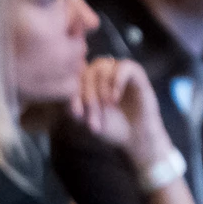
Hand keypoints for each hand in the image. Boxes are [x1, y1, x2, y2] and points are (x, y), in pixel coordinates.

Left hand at [69, 57, 174, 171]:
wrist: (136, 137)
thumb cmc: (112, 127)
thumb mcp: (87, 119)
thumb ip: (74, 107)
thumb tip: (66, 97)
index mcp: (90, 79)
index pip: (75, 76)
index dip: (74, 93)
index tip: (77, 114)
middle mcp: (103, 72)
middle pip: (87, 71)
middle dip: (88, 95)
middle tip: (94, 117)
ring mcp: (119, 71)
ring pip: (102, 66)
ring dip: (101, 89)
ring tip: (107, 108)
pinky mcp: (136, 73)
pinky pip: (124, 66)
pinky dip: (117, 81)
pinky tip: (115, 98)